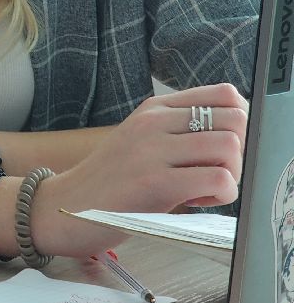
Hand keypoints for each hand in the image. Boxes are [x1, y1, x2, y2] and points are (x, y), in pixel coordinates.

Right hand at [32, 84, 247, 256]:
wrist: (62, 207)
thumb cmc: (107, 183)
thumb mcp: (140, 143)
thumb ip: (179, 135)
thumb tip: (234, 139)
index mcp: (153, 109)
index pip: (224, 95)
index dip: (240, 123)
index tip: (224, 149)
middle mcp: (153, 122)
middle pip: (235, 119)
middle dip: (239, 152)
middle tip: (214, 173)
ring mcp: (152, 150)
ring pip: (230, 146)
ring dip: (230, 174)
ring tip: (203, 189)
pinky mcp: (155, 182)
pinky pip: (218, 179)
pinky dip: (221, 194)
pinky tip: (196, 201)